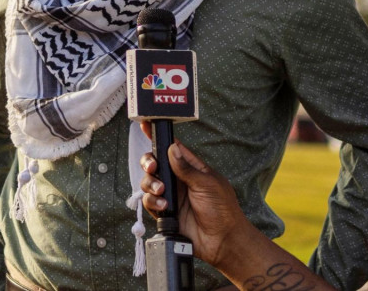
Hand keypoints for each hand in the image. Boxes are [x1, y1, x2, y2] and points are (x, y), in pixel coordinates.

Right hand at [139, 135, 253, 268]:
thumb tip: (172, 148)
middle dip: (149, 162)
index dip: (159, 137)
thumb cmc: (222, 209)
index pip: (173, 148)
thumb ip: (187, 168)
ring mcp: (171, 196)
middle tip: (153, 167)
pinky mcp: (164, 212)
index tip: (145, 125)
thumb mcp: (207, 184)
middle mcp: (178, 180)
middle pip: (155, 163)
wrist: (222, 241)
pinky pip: (149, 202)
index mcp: (191, 168)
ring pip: (149, 182)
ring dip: (150, 184)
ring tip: (162, 191)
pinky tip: (163, 206)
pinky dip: (152, 201)